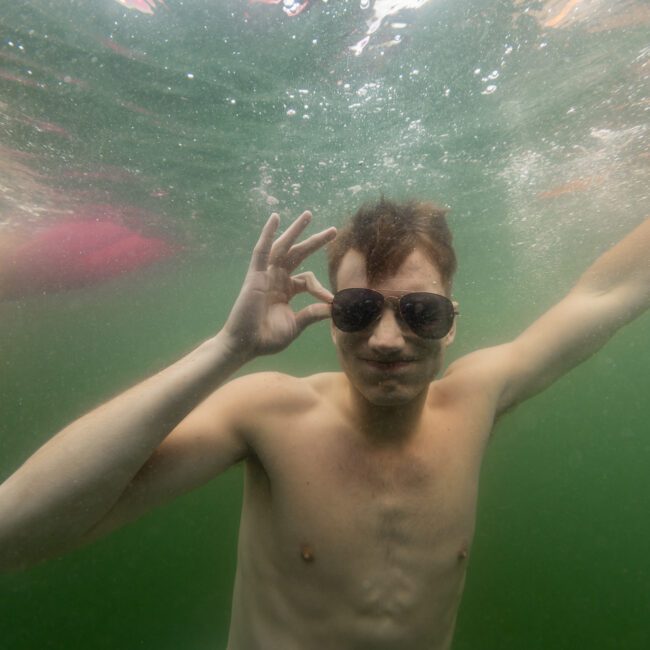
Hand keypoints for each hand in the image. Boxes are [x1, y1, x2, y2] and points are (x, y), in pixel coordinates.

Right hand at [222, 211, 336, 356]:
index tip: (331, 301)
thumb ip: (313, 313)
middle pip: (298, 254)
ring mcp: (265, 275)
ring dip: (296, 230)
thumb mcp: (296, 324)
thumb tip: (336, 307)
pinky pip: (261, 250)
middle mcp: (276, 279)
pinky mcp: (255, 275)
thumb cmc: (267, 338)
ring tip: (309, 215)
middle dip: (315, 241)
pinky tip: (275, 218)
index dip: (320, 289)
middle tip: (334, 230)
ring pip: (283, 247)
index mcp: (286, 291)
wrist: (246, 344)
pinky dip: (267, 233)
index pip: (308, 280)